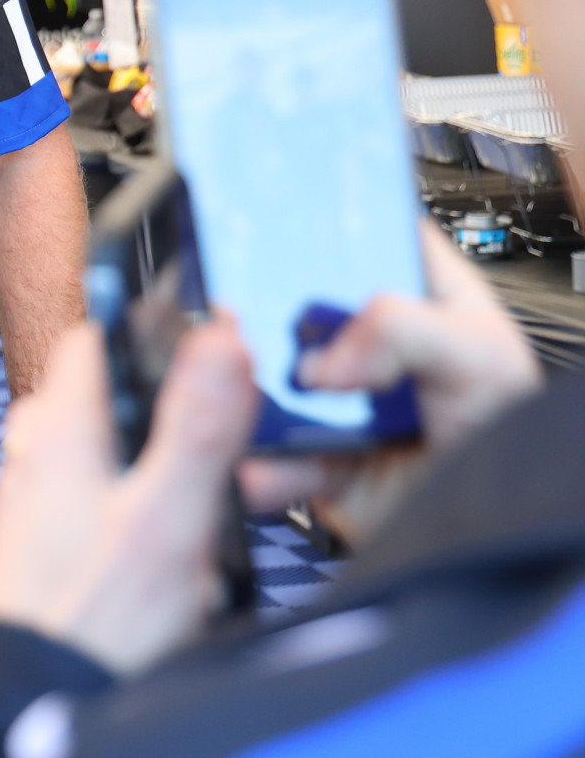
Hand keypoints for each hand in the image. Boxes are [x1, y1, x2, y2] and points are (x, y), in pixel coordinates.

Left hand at [0, 314, 261, 675]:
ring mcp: (41, 494)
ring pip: (122, 452)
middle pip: (121, 397)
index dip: (160, 334)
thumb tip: (220, 337)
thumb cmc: (96, 618)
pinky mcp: (52, 538)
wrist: (36, 703)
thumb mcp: (166, 518)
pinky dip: (150, 518)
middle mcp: (39, 449)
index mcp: (58, 425)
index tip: (217, 353)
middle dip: (180, 423)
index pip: (100, 335)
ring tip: (203, 534)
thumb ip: (196, 427)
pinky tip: (178, 564)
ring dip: (171, 478)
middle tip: (228, 469)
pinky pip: (111, 501)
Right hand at [239, 227, 539, 548]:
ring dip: (249, 385)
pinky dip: (257, 458)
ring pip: (272, 377)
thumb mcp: (482, 359)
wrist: (499, 539)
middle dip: (262, 310)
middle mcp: (376, 347)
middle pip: (299, 305)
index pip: (368, 238)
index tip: (274, 217)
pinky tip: (258, 457)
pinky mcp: (321, 456)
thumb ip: (404, 330)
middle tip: (239, 312)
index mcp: (423, 301)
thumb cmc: (520, 441)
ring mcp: (344, 402)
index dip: (324, 224)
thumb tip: (324, 355)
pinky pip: (272, 451)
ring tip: (237, 387)